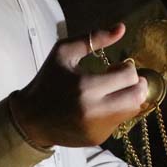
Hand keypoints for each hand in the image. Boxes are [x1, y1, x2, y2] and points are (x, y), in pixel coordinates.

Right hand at [9, 23, 149, 148]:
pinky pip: (119, 121)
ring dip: (129, 97)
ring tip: (113, 91)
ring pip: (132, 110)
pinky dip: (116, 111)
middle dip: (136, 84)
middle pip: (137, 96)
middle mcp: (94, 110)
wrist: (29, 119)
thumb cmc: (48, 81)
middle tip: (125, 79)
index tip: (116, 66)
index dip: (128, 68)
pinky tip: (101, 105)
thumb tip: (121, 28)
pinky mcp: (97, 138)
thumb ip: (93, 38)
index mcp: (86, 86)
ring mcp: (97, 127)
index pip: (128, 76)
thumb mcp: (64, 53)